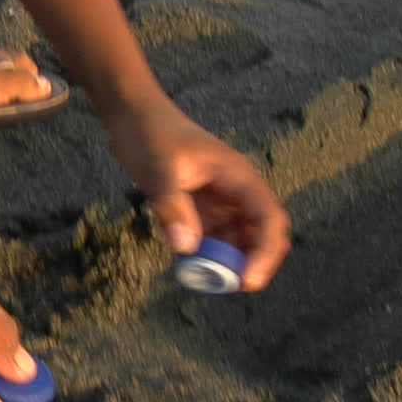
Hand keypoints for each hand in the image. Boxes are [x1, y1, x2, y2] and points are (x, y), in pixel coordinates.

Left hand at [105, 97, 289, 290]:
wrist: (133, 115)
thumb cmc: (149, 134)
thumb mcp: (158, 169)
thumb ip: (172, 206)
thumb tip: (187, 248)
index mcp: (238, 176)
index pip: (268, 218)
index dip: (265, 252)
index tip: (246, 280)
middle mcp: (236, 190)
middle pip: (263, 233)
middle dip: (254, 262)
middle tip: (230, 286)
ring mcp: (221, 200)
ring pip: (240, 240)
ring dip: (229, 262)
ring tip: (205, 278)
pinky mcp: (203, 208)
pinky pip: (216, 238)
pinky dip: (209, 255)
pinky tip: (190, 264)